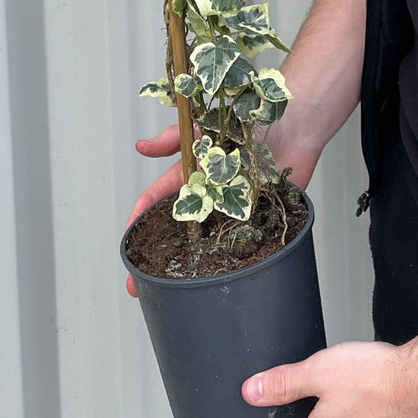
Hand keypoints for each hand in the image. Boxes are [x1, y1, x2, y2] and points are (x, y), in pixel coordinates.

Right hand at [123, 118, 322, 298]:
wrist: (291, 126)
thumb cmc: (247, 123)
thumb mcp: (203, 128)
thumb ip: (173, 139)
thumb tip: (140, 147)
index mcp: (191, 178)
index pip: (156, 204)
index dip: (138, 223)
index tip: (127, 247)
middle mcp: (207, 198)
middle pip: (175, 232)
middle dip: (155, 259)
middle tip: (138, 286)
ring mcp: (230, 212)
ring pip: (203, 244)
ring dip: (189, 267)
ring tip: (172, 294)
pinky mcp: (256, 220)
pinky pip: (239, 245)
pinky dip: (228, 262)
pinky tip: (215, 283)